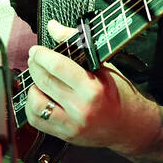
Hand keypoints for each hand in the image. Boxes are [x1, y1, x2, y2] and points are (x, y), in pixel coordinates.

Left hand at [23, 19, 158, 154]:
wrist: (131, 126)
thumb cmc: (120, 93)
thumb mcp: (104, 66)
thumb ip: (77, 44)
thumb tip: (53, 27)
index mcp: (92, 89)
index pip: (58, 66)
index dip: (42, 55)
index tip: (37, 50)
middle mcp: (81, 108)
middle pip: (44, 81)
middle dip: (34, 66)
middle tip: (35, 59)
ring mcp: (72, 124)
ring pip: (36, 103)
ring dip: (32, 87)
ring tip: (38, 80)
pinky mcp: (65, 135)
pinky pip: (36, 121)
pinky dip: (32, 106)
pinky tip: (39, 97)